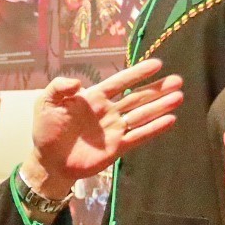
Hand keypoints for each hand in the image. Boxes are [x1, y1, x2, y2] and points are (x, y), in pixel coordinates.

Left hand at [26, 58, 184, 196]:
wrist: (48, 161)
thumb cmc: (47, 129)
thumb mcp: (46, 103)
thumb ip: (59, 88)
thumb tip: (77, 83)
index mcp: (94, 98)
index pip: (120, 82)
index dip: (138, 73)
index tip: (157, 64)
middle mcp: (109, 111)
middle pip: (137, 97)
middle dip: (157, 89)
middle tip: (178, 80)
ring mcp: (115, 129)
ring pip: (142, 115)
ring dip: (160, 107)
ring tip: (179, 97)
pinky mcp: (117, 147)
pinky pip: (139, 136)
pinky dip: (154, 129)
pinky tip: (170, 120)